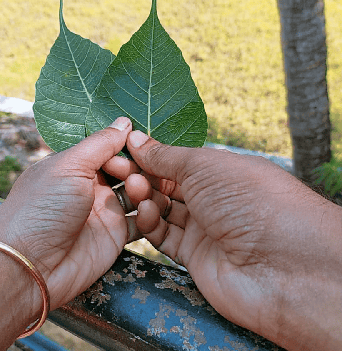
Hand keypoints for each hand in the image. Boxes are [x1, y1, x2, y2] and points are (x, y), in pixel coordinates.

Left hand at [0, 118, 152, 311]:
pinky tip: (146, 211)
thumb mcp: (69, 165)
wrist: (29, 265)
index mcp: (78, 166)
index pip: (112, 150)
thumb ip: (101, 143)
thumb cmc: (41, 208)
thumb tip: (124, 122)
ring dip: (146, 191)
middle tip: (136, 176)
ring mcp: (106, 212)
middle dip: (138, 170)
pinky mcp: (116, 236)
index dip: (128, 148)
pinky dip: (149, 215)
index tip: (140, 146)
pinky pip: (141, 221)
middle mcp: (93, 187)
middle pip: (129, 171)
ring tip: (139, 192)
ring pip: (139, 195)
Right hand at [118, 130, 341, 350]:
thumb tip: (137, 137)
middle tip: (119, 169)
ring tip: (133, 189)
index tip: (124, 149)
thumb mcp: (204, 166)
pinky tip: (148, 212)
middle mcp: (214, 199)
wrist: (282, 265)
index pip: (177, 161)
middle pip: (168, 185)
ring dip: (145, 198)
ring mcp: (205, 229)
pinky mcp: (196, 257)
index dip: (150, 155)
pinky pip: (166, 237)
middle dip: (143, 176)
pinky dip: (152, 224)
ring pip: (164, 210)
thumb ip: (165, 155)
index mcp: (221, 172)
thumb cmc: (250, 199)